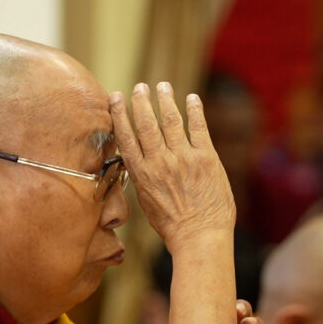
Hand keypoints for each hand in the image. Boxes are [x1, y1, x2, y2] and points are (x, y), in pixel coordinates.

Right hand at [109, 82, 235, 251]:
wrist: (200, 237)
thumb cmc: (174, 227)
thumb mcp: (147, 204)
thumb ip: (143, 180)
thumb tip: (137, 164)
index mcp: (142, 175)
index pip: (126, 137)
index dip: (119, 114)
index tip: (116, 97)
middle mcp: (160, 163)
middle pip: (146, 124)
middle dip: (141, 102)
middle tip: (140, 87)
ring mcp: (183, 159)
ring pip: (170, 120)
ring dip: (165, 100)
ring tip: (162, 86)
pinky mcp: (206, 158)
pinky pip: (198, 127)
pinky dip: (194, 110)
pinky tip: (191, 98)